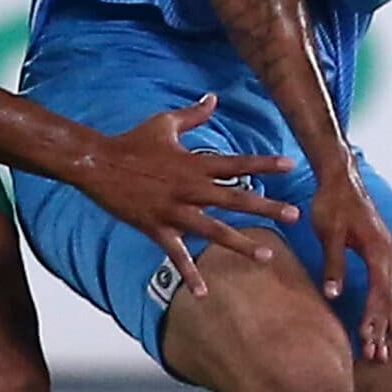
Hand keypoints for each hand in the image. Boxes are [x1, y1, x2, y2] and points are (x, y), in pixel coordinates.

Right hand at [73, 95, 299, 294]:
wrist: (97, 164)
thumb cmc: (131, 141)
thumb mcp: (164, 123)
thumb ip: (193, 114)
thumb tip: (214, 97)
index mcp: (194, 164)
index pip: (236, 164)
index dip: (264, 164)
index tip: (291, 166)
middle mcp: (189, 189)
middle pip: (234, 199)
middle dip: (266, 208)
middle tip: (294, 215)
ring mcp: (173, 211)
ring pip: (213, 230)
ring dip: (240, 243)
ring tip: (265, 256)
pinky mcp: (156, 228)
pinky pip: (176, 255)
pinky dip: (189, 274)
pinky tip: (202, 293)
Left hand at [307, 160, 391, 360]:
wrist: (342, 177)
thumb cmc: (332, 203)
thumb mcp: (328, 232)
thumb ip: (333, 263)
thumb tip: (333, 295)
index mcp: (378, 250)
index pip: (380, 292)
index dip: (374, 318)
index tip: (368, 340)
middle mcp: (389, 255)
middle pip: (389, 299)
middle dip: (383, 329)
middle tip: (378, 357)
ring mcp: (388, 255)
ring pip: (390, 295)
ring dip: (387, 323)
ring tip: (386, 350)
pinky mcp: (381, 254)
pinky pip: (387, 287)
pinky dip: (387, 308)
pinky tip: (389, 326)